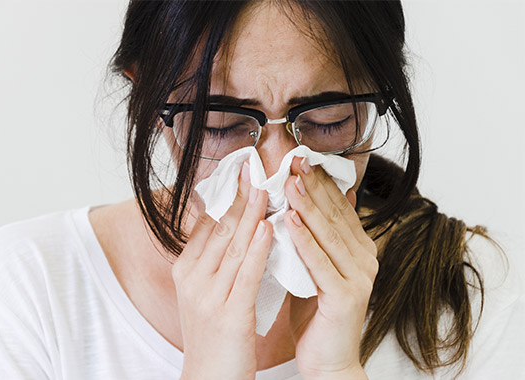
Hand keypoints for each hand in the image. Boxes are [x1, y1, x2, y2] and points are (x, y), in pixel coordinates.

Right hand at [173, 162, 272, 379]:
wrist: (210, 378)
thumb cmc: (214, 333)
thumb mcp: (206, 291)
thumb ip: (216, 258)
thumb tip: (234, 224)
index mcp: (186, 270)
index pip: (205, 222)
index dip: (224, 194)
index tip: (240, 172)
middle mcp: (193, 279)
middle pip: (218, 228)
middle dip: (238, 195)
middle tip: (253, 167)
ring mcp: (208, 296)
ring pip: (232, 245)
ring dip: (250, 214)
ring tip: (265, 188)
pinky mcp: (229, 314)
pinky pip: (246, 273)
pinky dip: (257, 248)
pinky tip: (267, 228)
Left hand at [283, 157, 377, 379]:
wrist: (328, 360)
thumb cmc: (316, 315)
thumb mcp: (313, 268)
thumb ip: (311, 240)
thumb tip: (296, 206)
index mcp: (357, 250)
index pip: (338, 208)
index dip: (320, 183)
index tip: (301, 159)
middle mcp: (364, 259)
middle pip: (335, 215)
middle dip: (314, 185)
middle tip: (296, 159)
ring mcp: (358, 277)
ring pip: (329, 234)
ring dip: (309, 206)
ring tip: (291, 181)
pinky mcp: (346, 296)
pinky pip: (320, 263)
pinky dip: (304, 240)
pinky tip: (290, 220)